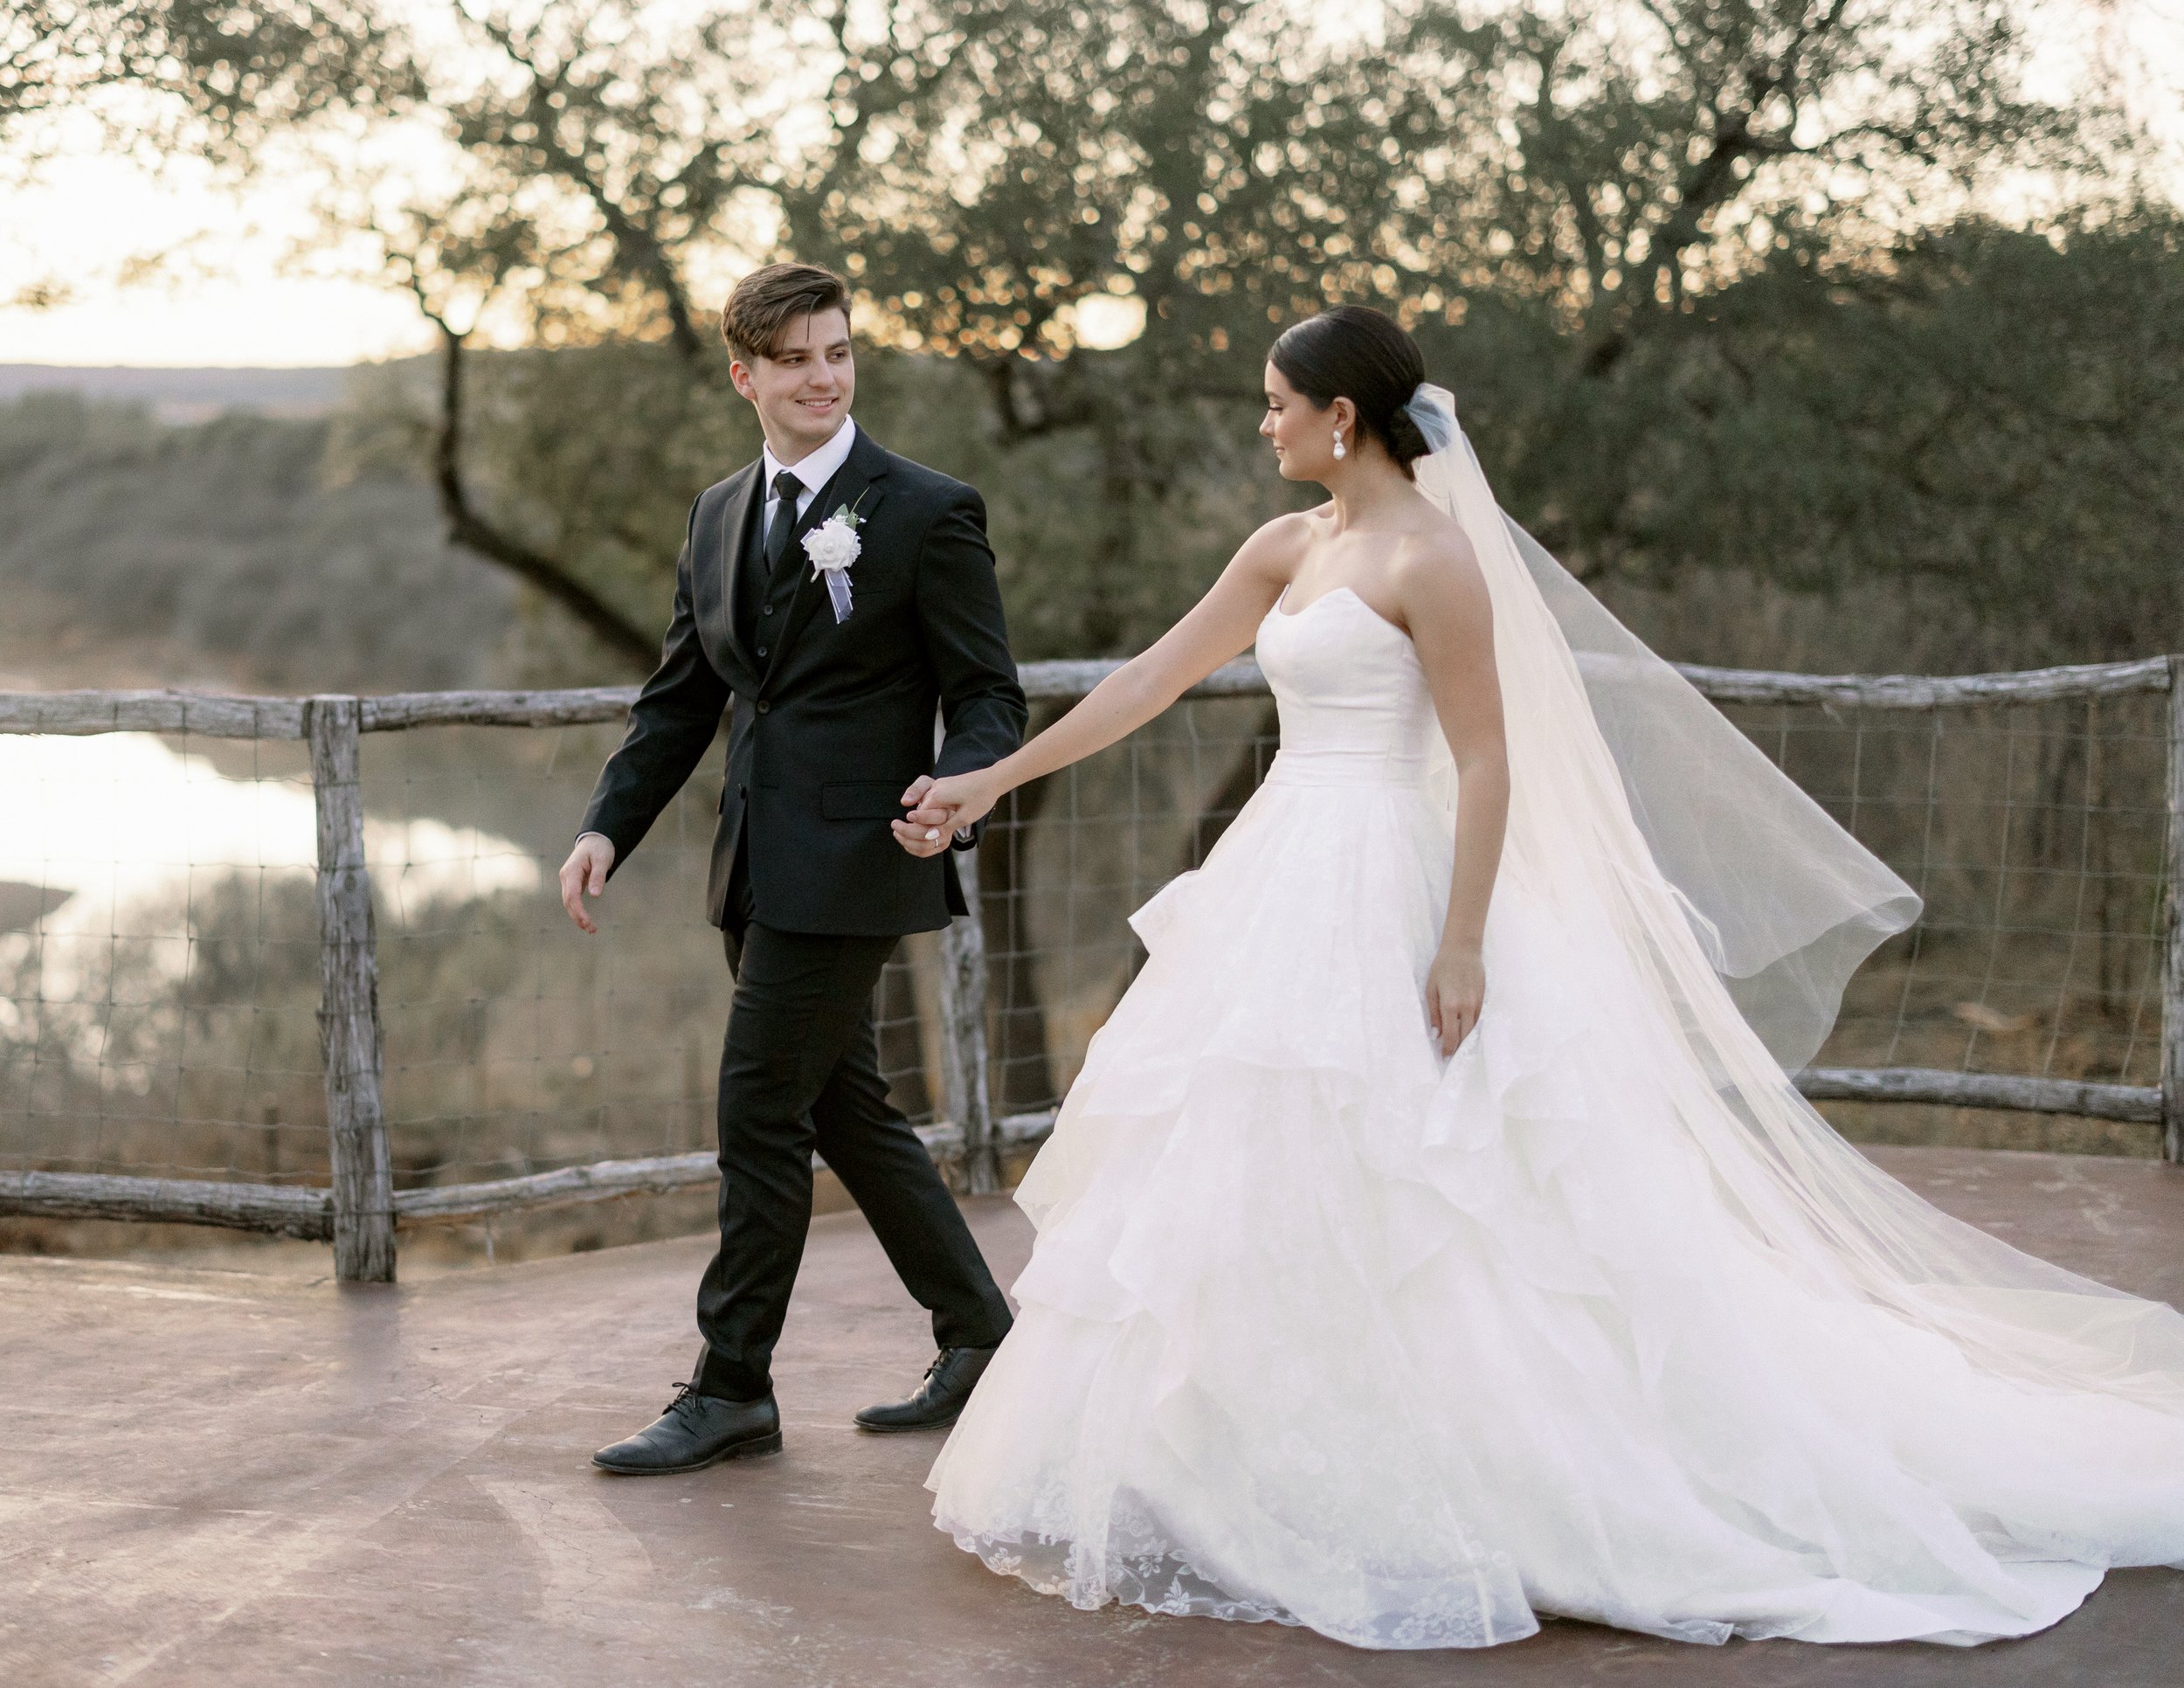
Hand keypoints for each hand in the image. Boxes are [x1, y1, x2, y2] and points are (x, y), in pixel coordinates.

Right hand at [558, 833, 615, 933]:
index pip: (572, 895)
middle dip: (578, 917)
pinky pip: (572, 899)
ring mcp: (567, 880)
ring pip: (568, 902)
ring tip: (590, 929)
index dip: (578, 911)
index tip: (587, 922)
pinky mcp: (572, 882)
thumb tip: (594, 895)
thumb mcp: (602, 859)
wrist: (595, 839)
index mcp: (571, 871)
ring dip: (577, 916)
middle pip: (568, 902)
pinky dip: (578, 910)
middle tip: (592, 930)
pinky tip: (585, 919)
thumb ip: (598, 876)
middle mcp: (566, 876)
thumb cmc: (600, 848)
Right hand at [893, 769, 1000, 856]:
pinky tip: (937, 818)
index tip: (917, 841)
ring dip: (925, 818)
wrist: (992, 779)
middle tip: (913, 835)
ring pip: (924, 805)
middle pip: (919, 811)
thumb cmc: (981, 798)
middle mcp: (934, 789)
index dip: (919, 830)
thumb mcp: (965, 817)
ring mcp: (938, 786)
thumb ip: (945, 827)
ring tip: (923, 829)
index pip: (918, 816)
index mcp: (937, 796)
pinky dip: (930, 810)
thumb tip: (931, 837)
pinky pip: (931, 800)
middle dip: (917, 825)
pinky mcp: (943, 786)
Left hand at [1426, 941, 1484, 1056]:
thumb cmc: (1442, 968)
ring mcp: (1478, 1004)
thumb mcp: (1431, 989)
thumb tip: (1436, 1035)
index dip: (1448, 1049)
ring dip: (1466, 1039)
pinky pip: (1479, 1019)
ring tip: (1459, 1047)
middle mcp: (1466, 1007)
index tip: (1444, 1057)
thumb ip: (1433, 1014)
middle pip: (1465, 1036)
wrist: (1463, 950)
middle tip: (1451, 1057)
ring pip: (1474, 1029)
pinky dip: (1473, 1027)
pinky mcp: (1484, 999)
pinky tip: (1467, 1031)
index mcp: (1450, 1005)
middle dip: (1458, 1048)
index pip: (1451, 1035)